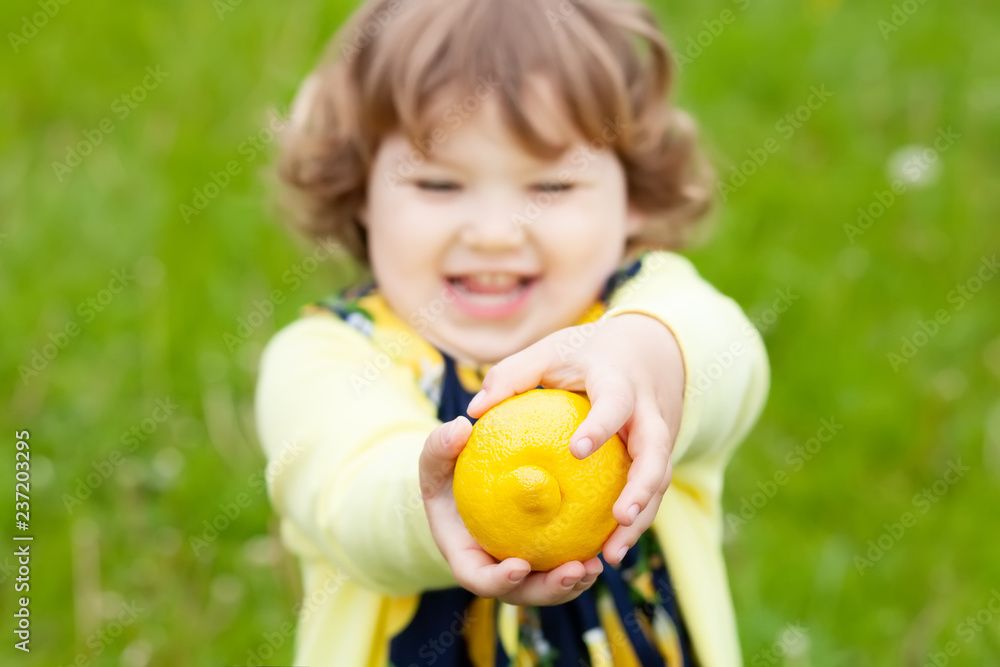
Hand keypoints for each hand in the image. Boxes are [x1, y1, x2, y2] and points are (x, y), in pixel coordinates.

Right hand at [420, 417, 603, 604]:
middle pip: (521, 593)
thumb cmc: (447, 470)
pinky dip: (582, 563)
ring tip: (595, 565)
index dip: (498, 580)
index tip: (520, 566)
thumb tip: (460, 428)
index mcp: (465, 554)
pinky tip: (604, 545)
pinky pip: (562, 564)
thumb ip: (441, 446)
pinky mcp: (541, 554)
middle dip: (549, 589)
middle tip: (574, 569)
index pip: (477, 578)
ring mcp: (519, 565)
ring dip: (573, 583)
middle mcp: (493, 568)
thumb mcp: (436, 457)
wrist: (466, 480)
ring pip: (547, 587)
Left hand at [466, 313, 683, 564]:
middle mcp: (648, 410)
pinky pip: (652, 491)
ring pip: (661, 479)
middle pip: (655, 452)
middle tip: (617, 518)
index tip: (578, 450)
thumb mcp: (548, 353)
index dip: (601, 425)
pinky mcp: (659, 455)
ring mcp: (660, 435)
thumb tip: (472, 412)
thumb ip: (511, 376)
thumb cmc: (583, 354)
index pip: (615, 403)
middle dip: (642, 487)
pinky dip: (635, 520)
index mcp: (619, 381)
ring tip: (611, 555)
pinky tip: (608, 550)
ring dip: (641, 517)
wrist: (646, 349)